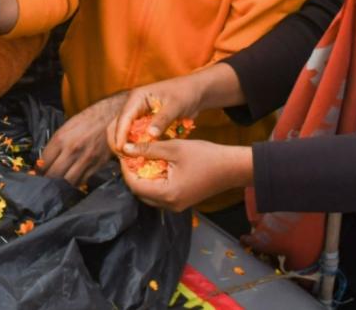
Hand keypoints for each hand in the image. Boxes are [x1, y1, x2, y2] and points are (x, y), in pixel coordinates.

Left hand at [40, 95, 121, 186]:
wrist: (111, 116)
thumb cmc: (87, 120)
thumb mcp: (66, 128)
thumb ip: (55, 145)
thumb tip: (44, 161)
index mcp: (61, 138)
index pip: (43, 162)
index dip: (38, 171)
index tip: (37, 174)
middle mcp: (72, 150)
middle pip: (53, 175)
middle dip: (46, 181)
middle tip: (44, 183)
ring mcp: (85, 159)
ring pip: (67, 182)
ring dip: (60, 185)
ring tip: (56, 185)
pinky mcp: (97, 165)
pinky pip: (82, 181)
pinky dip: (75, 184)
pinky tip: (71, 182)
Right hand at [108, 77, 206, 152]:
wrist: (196, 91)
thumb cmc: (186, 94)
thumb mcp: (175, 106)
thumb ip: (163, 119)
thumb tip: (150, 135)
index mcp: (138, 97)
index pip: (124, 117)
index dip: (120, 134)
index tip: (122, 149)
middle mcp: (134, 106)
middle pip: (117, 125)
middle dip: (118, 142)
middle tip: (126, 159)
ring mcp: (138, 114)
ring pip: (124, 132)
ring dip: (126, 145)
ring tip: (132, 161)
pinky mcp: (144, 122)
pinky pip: (135, 136)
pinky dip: (136, 145)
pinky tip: (141, 157)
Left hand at [117, 139, 253, 211]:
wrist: (232, 168)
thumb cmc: (205, 156)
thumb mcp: (174, 148)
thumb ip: (148, 149)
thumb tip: (126, 149)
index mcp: (167, 194)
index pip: (135, 185)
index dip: (126, 169)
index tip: (123, 153)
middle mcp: (170, 205)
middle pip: (140, 192)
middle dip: (133, 174)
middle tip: (131, 155)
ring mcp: (176, 206)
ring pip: (149, 194)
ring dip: (143, 177)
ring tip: (142, 158)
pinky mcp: (181, 202)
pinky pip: (160, 194)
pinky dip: (154, 181)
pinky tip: (156, 165)